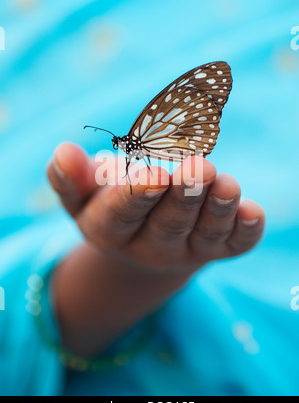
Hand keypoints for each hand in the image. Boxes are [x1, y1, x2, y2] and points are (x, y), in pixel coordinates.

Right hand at [47, 142, 264, 354]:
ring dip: (217, 209)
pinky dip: (245, 231)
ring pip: (204, 233)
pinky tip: (253, 212)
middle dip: (183, 197)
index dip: (137, 196)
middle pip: (168, 224)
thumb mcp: (82, 196)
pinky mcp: (218, 249)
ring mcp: (187, 250)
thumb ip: (69, 178)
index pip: (121, 216)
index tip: (152, 174)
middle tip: (197, 167)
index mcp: (111, 230)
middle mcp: (151, 246)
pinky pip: (234, 245)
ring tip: (227, 184)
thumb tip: (63, 152)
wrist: (142, 241)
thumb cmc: (109, 206)